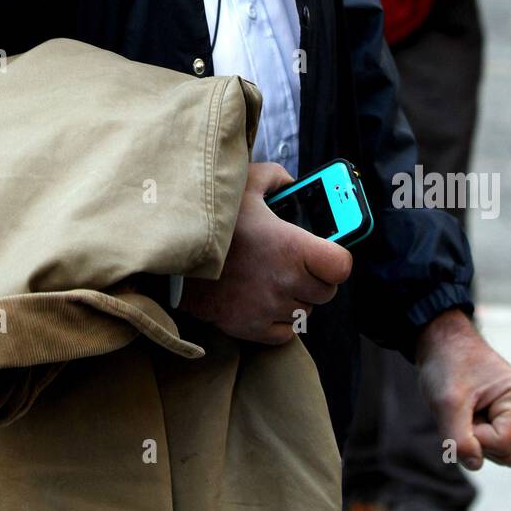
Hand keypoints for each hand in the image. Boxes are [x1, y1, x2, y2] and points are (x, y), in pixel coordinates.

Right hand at [179, 162, 352, 344]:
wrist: (169, 256)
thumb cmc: (210, 219)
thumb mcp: (244, 183)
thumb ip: (276, 177)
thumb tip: (292, 182)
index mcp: (292, 248)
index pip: (341, 266)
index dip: (336, 257)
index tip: (326, 251)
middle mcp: (285, 283)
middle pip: (326, 292)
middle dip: (316, 277)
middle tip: (296, 262)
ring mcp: (268, 310)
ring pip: (304, 312)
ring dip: (296, 298)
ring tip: (274, 278)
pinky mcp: (250, 329)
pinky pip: (283, 332)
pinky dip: (278, 319)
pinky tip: (262, 298)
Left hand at [415, 309, 510, 469]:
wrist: (442, 343)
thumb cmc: (446, 365)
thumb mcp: (446, 402)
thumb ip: (459, 439)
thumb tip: (474, 464)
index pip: (502, 445)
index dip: (474, 435)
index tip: (461, 408)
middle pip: (508, 456)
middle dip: (478, 440)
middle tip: (463, 410)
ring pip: (502, 454)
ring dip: (476, 438)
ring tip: (465, 409)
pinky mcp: (508, 419)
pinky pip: (495, 446)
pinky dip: (477, 435)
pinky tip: (468, 413)